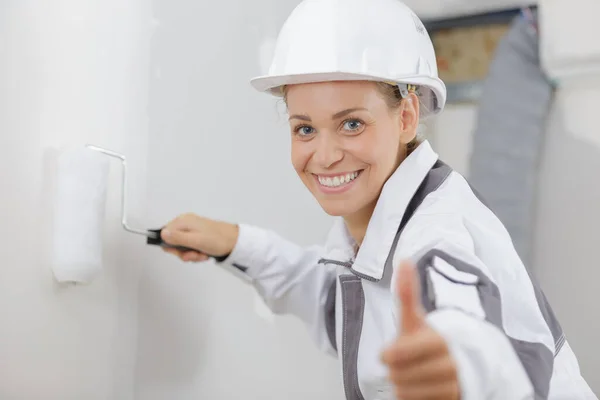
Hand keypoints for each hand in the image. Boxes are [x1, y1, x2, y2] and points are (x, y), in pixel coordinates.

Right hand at [160, 213, 238, 262]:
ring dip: (191, 254)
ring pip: (182, 247)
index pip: (164, 234)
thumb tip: (162, 234)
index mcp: (183, 221)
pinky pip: (190, 247)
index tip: (180, 252)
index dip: (171, 246)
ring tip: (201, 255)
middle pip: (173, 242)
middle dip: (183, 252)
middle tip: (194, 254)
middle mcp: (185, 223)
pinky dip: (196, 253)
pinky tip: (204, 254)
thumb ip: (177, 238)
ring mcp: (192, 229)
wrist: (235, 241)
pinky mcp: (197, 235)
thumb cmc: (217, 240)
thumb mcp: (195, 240)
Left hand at [381, 261, 459, 399]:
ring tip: (411, 375)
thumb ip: (408, 294)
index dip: (393, 354)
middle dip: (396, 370)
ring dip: (402, 385)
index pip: (407, 351)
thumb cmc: (426, 340)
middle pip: (401, 375)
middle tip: (402, 364)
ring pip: (406, 392)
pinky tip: (417, 389)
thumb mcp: (415, 319)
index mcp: (440, 340)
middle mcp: (450, 364)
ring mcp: (452, 386)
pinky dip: (411, 398)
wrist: (457, 365)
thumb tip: (403, 260)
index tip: (385, 354)